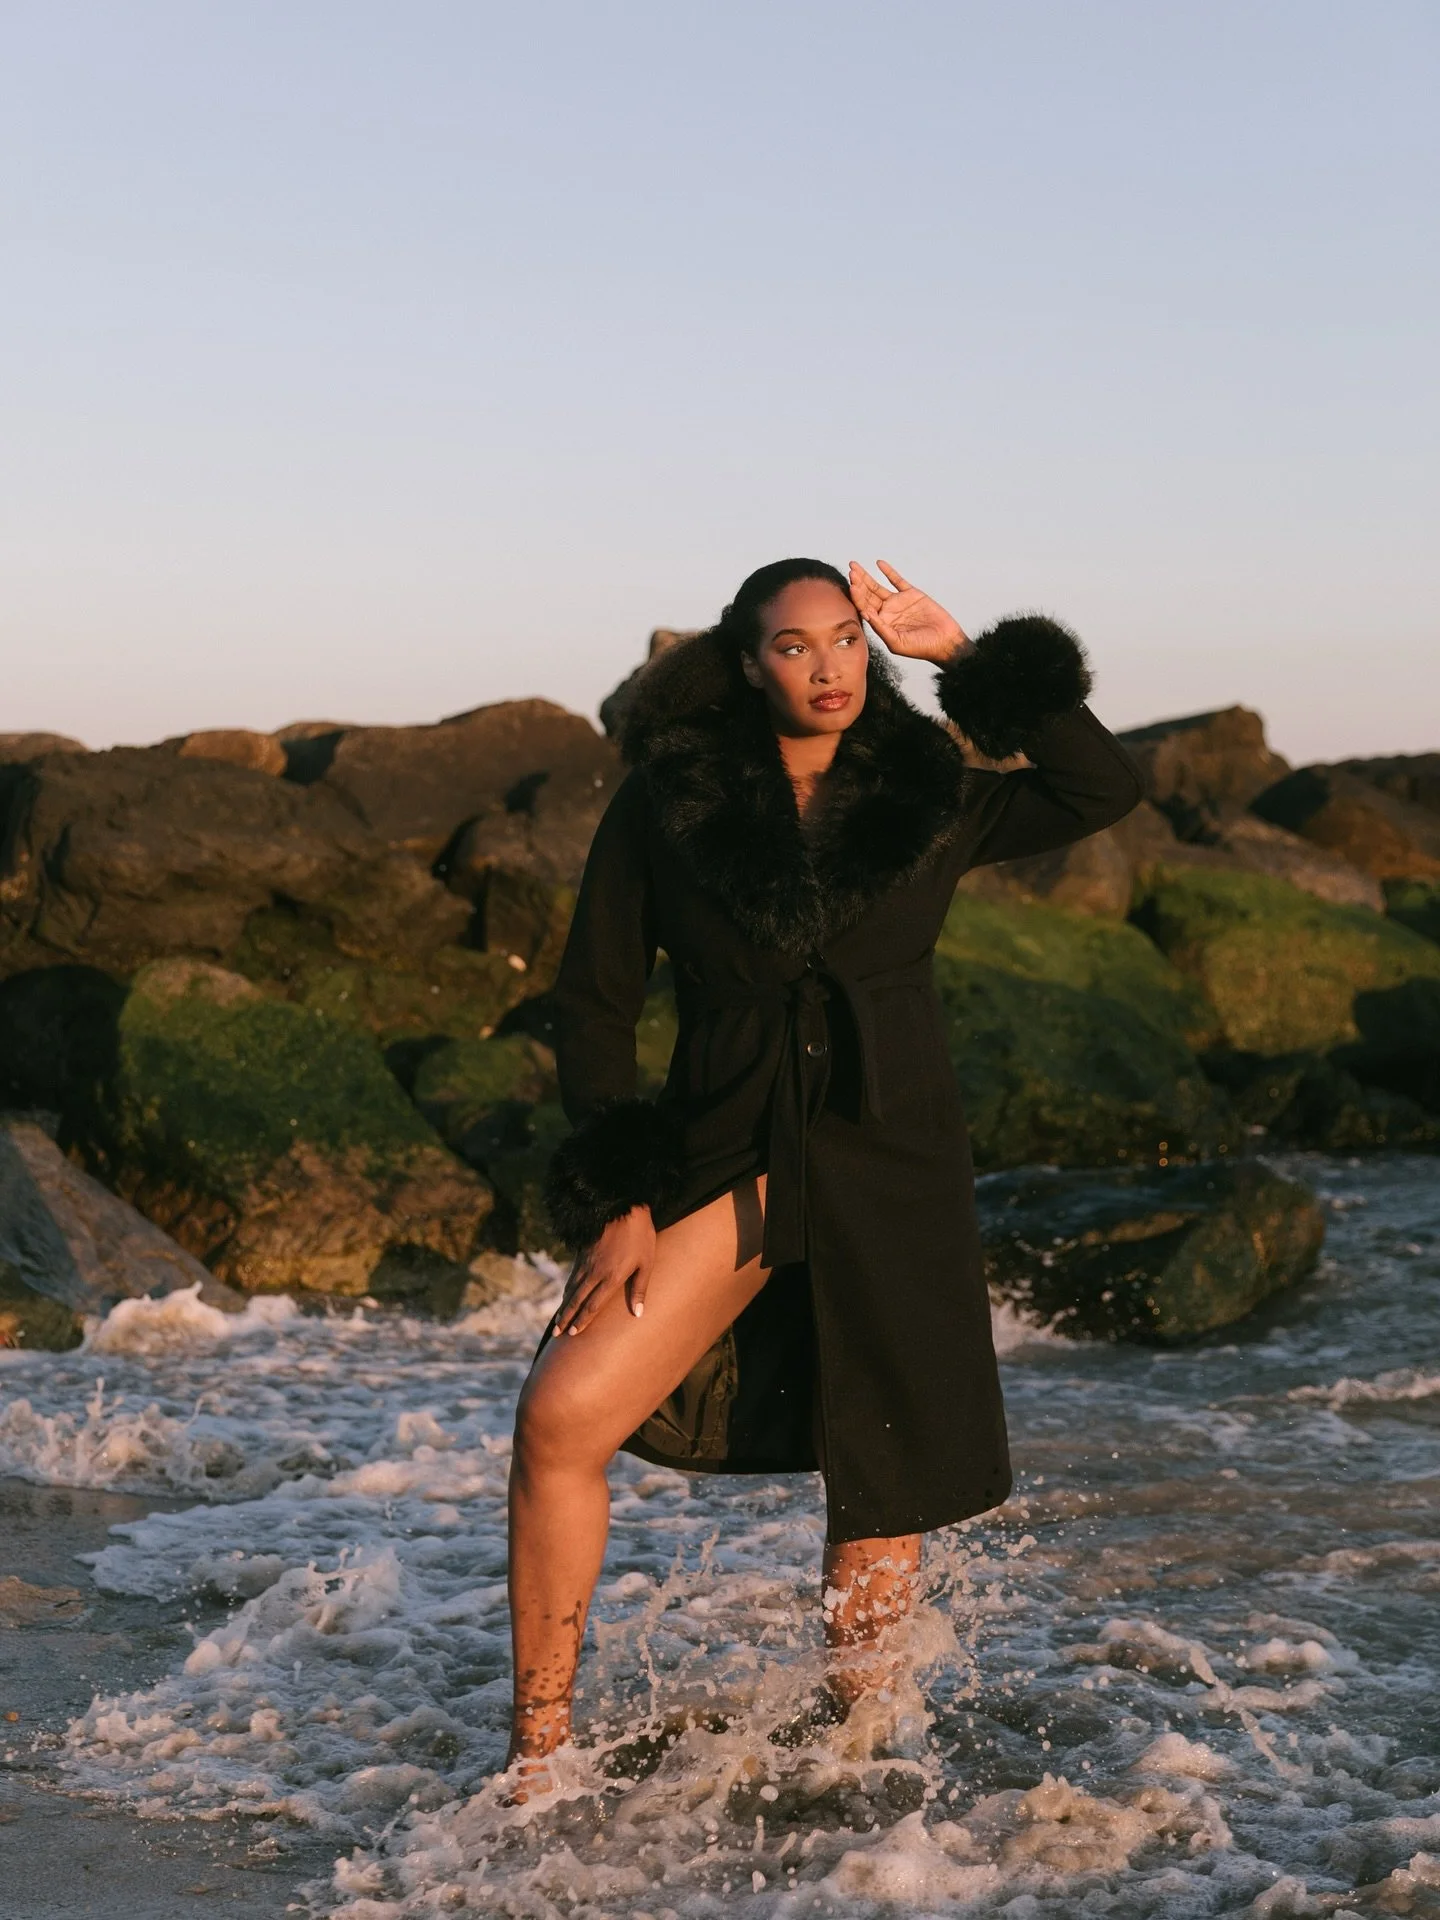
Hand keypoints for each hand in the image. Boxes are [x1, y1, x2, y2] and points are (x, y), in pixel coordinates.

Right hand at [552, 1205, 655, 1334]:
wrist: (622, 1206)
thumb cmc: (640, 1235)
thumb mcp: (647, 1262)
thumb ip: (640, 1288)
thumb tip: (638, 1313)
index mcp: (611, 1278)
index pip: (593, 1306)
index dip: (582, 1321)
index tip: (573, 1334)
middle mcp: (595, 1273)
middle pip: (577, 1300)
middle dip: (567, 1318)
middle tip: (558, 1334)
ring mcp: (586, 1262)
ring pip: (571, 1288)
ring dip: (564, 1305)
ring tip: (557, 1319)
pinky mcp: (582, 1252)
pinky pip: (572, 1275)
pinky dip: (567, 1288)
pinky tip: (566, 1294)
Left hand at [848, 560, 969, 664]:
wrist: (944, 641)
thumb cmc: (921, 647)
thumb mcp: (897, 642)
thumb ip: (881, 629)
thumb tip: (866, 614)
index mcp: (880, 624)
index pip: (864, 608)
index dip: (857, 597)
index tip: (852, 586)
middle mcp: (886, 612)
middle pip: (867, 595)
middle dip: (858, 583)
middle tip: (851, 572)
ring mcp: (898, 602)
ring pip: (877, 587)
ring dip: (866, 577)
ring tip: (855, 567)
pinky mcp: (911, 594)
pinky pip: (897, 580)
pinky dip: (888, 571)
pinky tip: (879, 564)